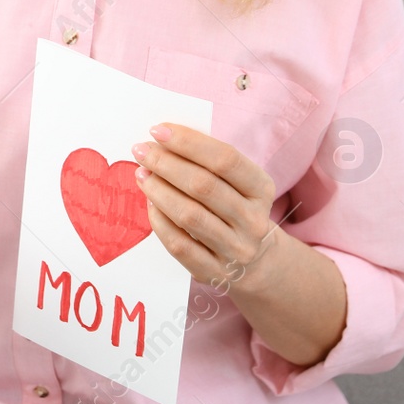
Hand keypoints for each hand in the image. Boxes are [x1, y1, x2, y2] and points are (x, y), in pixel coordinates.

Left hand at [133, 122, 280, 291]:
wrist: (254, 260)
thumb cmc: (234, 207)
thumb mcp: (236, 183)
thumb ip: (208, 162)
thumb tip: (164, 140)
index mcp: (262, 189)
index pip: (226, 160)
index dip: (190, 142)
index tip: (159, 130)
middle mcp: (253, 221)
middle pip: (204, 186)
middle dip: (166, 163)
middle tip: (141, 150)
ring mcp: (236, 249)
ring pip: (189, 215)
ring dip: (158, 190)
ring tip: (141, 174)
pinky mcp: (215, 272)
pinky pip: (180, 244)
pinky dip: (159, 220)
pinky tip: (150, 203)